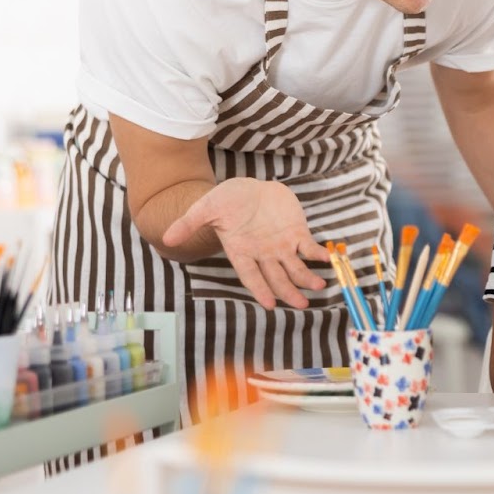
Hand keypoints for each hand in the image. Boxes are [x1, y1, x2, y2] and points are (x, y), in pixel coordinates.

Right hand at [162, 178, 327, 309]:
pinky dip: (319, 254)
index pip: (251, 276)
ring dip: (307, 278)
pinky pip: (310, 247)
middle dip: (289, 291)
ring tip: (319, 286)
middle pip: (277, 278)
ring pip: (296, 267)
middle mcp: (263, 254)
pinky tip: (328, 259)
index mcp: (242, 252)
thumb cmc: (227, 200)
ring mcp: (282, 245)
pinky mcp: (297, 233)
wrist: (249, 188)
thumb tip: (166, 238)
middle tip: (302, 305)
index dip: (260, 290)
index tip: (271, 305)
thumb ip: (189, 223)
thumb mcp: (206, 207)